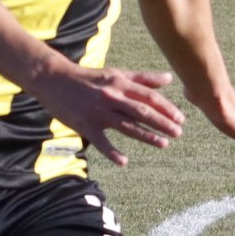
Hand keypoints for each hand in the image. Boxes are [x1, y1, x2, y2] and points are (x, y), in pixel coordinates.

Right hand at [36, 64, 185, 167]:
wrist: (54, 79)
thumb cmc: (89, 78)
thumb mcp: (116, 73)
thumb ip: (143, 78)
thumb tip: (169, 79)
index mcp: (120, 84)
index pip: (149, 97)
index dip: (166, 108)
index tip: (181, 119)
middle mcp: (112, 96)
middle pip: (142, 111)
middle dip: (162, 123)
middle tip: (179, 133)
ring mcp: (98, 111)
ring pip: (126, 125)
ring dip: (147, 136)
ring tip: (164, 144)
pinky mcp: (84, 124)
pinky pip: (101, 141)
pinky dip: (112, 152)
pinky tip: (124, 162)